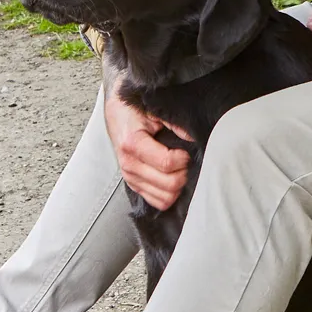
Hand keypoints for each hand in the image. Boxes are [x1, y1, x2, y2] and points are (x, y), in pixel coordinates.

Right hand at [104, 88, 193, 210]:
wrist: (117, 113)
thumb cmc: (135, 109)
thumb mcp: (155, 109)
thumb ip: (175, 123)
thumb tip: (194, 138)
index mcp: (132, 143)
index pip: (167, 163)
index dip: (184, 158)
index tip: (185, 150)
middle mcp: (129, 164)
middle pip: (169, 184)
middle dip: (184, 172)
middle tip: (185, 159)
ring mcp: (131, 178)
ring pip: (166, 198)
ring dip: (179, 185)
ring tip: (180, 168)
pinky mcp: (134, 185)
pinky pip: (158, 202)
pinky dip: (170, 194)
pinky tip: (173, 177)